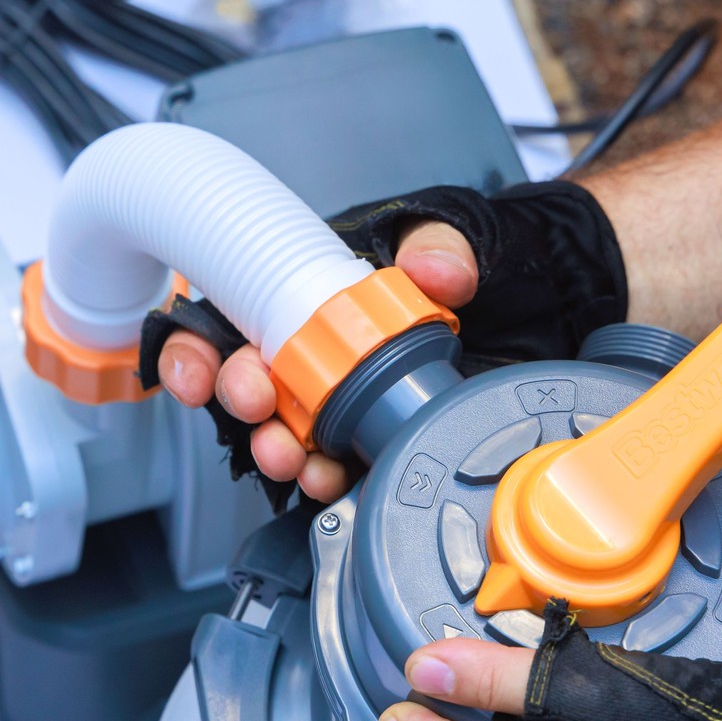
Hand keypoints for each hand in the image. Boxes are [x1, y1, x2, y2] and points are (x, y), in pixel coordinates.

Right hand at [156, 220, 477, 500]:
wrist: (526, 311)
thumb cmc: (466, 267)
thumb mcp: (454, 236)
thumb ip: (441, 242)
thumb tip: (431, 270)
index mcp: (301, 298)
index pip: (224, 324)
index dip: (195, 353)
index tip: (198, 372)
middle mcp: (301, 353)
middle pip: (240, 383)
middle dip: (238, 399)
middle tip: (257, 405)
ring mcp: (329, 402)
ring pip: (276, 432)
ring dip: (274, 449)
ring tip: (293, 459)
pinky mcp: (362, 443)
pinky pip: (327, 467)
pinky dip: (318, 480)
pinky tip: (327, 484)